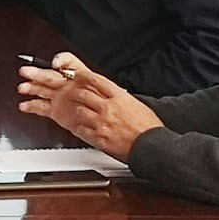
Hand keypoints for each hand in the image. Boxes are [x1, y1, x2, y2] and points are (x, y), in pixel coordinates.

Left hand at [20, 55, 156, 155]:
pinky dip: (78, 127)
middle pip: (83, 93)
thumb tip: (110, 94)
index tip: (73, 73)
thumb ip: (120, 98)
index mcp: (119, 96)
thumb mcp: (136, 104)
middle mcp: (109, 107)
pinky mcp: (99, 137)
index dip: (81, 75)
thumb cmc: (148, 126)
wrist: (152, 146)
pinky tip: (79, 127)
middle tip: (65, 92)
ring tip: (73, 111)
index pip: (95, 80)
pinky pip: (82, 129)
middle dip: (72, 92)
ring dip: (75, 110)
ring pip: (79, 110)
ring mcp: (103, 122)